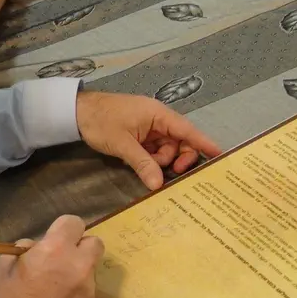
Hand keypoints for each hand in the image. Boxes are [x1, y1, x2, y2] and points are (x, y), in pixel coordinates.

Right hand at [0, 215, 103, 297]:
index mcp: (55, 248)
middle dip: (81, 246)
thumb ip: (25, 248)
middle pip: (95, 242)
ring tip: (60, 283)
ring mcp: (87, 286)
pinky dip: (78, 289)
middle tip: (65, 257)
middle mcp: (78, 263)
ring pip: (91, 267)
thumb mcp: (6, 265)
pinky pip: (88, 287)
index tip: (56, 238)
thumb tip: (37, 246)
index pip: (74, 222)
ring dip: (80, 269)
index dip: (64, 229)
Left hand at [76, 91, 222, 189]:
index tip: (220, 154)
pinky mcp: (139, 135)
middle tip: (172, 173)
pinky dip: (151, 159)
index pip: (187, 130)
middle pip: (180, 142)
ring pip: (166, 148)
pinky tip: (144, 166)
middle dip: (177, 158)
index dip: (204, 143)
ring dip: (160, 160)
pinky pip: (154, 149)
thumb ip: (143, 163)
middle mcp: (158, 119)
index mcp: (158, 114)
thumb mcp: (123, 144)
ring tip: (146, 166)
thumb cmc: (101, 121)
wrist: (76, 113)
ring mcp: (149, 127)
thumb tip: (159, 184)